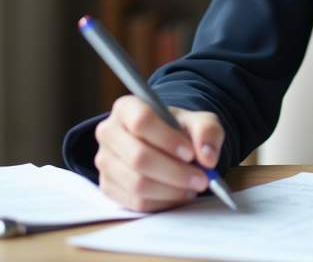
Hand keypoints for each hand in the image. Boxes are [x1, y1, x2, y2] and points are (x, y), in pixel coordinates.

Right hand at [94, 95, 224, 211]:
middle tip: (201, 179)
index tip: (191, 153)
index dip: (167, 140)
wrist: (166, 144)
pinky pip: (136, 202)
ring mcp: (105, 161)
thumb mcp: (199, 122)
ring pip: (137, 184)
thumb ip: (207, 132)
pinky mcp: (108, 186)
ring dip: (171, 190)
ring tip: (192, 186)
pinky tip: (178, 194)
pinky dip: (162, 203)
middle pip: (139, 157)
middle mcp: (109, 132)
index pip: (141, 121)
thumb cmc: (179, 130)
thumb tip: (207, 157)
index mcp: (127, 108)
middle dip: (175, 172)